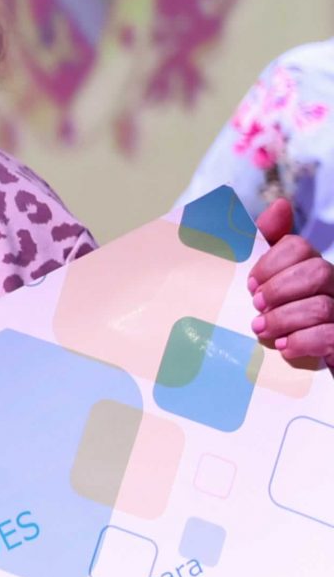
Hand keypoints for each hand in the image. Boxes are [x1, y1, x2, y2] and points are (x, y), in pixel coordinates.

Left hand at [250, 198, 331, 370]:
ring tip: (261, 330)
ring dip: (285, 319)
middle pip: (318, 271)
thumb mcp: (260, 285)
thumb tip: (281, 204)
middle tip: (255, 306)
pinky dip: (303, 341)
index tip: (250, 283)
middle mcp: (332, 288)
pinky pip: (331, 335)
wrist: (283, 372)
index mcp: (308, 269)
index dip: (273, 261)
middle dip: (280, 289)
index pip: (299, 246)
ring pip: (323, 305)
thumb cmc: (270, 319)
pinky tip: (284, 348)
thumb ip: (263, 245)